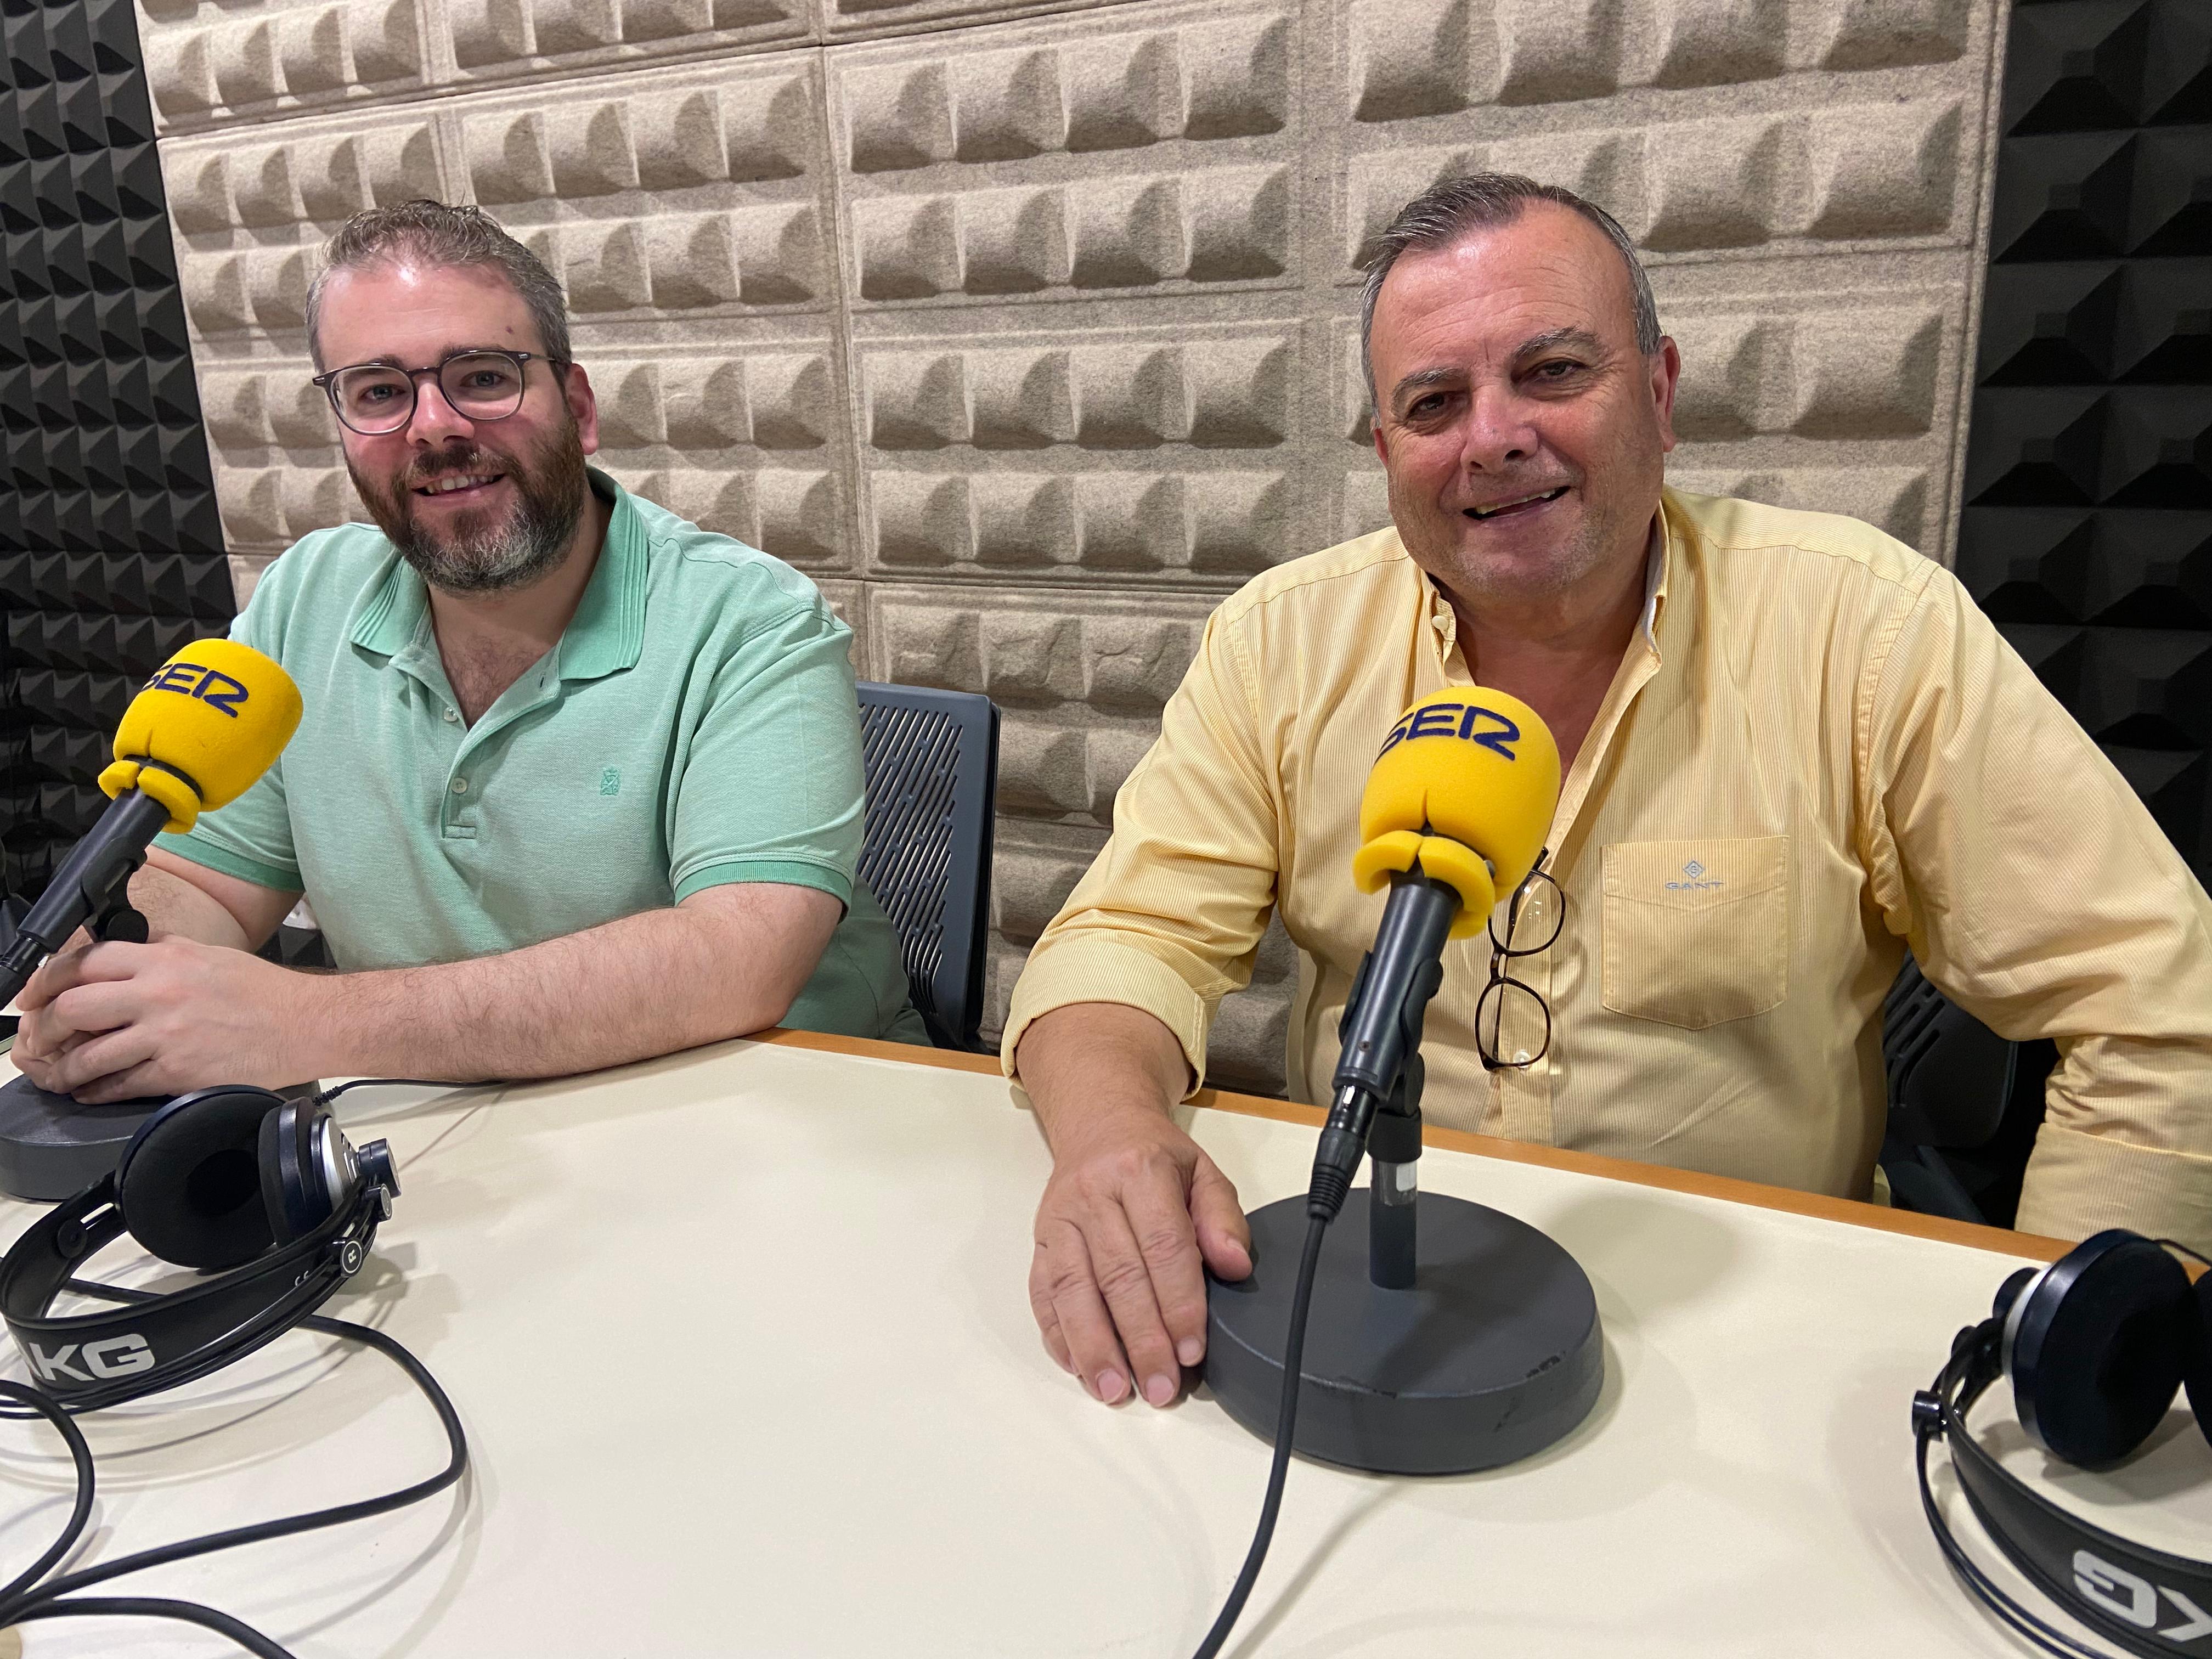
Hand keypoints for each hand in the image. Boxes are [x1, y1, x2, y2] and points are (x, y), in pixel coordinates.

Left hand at [14, 939, 325, 1102]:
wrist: (305, 1024)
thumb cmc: (263, 992)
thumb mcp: (207, 953)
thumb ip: (160, 951)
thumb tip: (121, 953)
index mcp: (165, 959)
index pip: (84, 962)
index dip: (45, 980)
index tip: (32, 996)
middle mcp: (159, 994)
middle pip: (72, 1008)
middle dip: (43, 1027)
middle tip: (38, 1038)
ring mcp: (166, 1036)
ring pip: (87, 1055)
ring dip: (62, 1068)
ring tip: (60, 1073)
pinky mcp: (177, 1073)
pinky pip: (118, 1086)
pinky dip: (96, 1092)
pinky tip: (92, 1091)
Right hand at [1028, 1101, 1251, 1407]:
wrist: (1099, 1126)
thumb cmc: (1155, 1158)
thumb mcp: (1203, 1172)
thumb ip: (1222, 1217)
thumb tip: (1235, 1266)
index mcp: (1141, 1171)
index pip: (1163, 1245)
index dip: (1178, 1303)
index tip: (1192, 1350)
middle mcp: (1093, 1194)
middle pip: (1118, 1275)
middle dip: (1140, 1339)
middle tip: (1160, 1387)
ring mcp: (1059, 1219)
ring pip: (1072, 1289)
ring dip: (1094, 1347)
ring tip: (1115, 1390)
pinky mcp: (1038, 1241)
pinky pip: (1042, 1293)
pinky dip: (1058, 1335)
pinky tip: (1080, 1367)